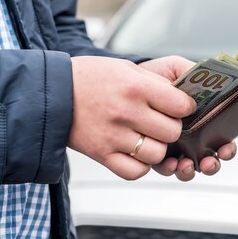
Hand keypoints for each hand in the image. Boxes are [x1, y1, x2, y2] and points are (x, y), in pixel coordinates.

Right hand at [68, 56, 194, 179]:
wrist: (50, 92)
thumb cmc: (91, 77)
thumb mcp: (126, 67)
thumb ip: (157, 81)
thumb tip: (187, 90)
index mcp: (135, 87)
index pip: (181, 105)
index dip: (186, 107)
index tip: (180, 106)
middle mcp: (126, 112)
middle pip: (172, 132)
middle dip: (173, 127)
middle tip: (162, 121)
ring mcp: (113, 136)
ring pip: (157, 154)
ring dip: (157, 147)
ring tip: (147, 136)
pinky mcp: (101, 154)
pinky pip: (135, 171)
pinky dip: (140, 165)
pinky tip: (135, 152)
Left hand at [139, 56, 237, 180]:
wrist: (122, 82)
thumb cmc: (154, 76)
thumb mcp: (177, 68)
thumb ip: (196, 73)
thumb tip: (215, 82)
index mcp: (202, 119)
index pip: (222, 138)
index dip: (226, 147)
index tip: (225, 147)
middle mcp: (191, 137)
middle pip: (209, 159)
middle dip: (211, 163)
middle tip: (208, 161)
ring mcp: (173, 148)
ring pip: (189, 168)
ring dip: (190, 170)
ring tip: (186, 165)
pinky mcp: (155, 154)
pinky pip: (166, 168)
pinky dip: (170, 169)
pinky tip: (169, 164)